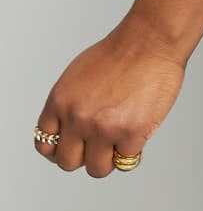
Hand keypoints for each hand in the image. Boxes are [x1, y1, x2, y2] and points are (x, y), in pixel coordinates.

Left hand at [32, 17, 186, 177]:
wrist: (150, 41)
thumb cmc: (121, 52)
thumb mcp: (78, 76)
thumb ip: (69, 105)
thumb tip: (68, 132)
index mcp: (59, 102)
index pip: (44, 144)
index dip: (59, 149)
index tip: (72, 147)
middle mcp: (77, 118)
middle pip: (67, 163)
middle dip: (83, 157)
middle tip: (99, 144)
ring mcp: (103, 129)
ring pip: (97, 169)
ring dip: (109, 158)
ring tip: (121, 138)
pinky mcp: (131, 133)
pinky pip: (127, 160)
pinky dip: (134, 148)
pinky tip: (139, 126)